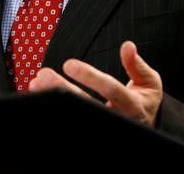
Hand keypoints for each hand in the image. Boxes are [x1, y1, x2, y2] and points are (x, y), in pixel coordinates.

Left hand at [29, 41, 162, 125]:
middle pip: (87, 107)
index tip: (68, 64)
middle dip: (63, 90)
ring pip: (76, 117)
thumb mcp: (149, 83)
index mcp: (134, 107)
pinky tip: (39, 101)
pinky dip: (54, 114)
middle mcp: (118, 122)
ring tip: (34, 85)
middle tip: (42, 75)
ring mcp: (104, 132)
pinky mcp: (92, 136)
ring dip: (52, 101)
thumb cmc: (145, 102)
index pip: (110, 90)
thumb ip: (136, 65)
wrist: (147, 133)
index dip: (90, 77)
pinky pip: (71, 125)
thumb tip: (127, 45)